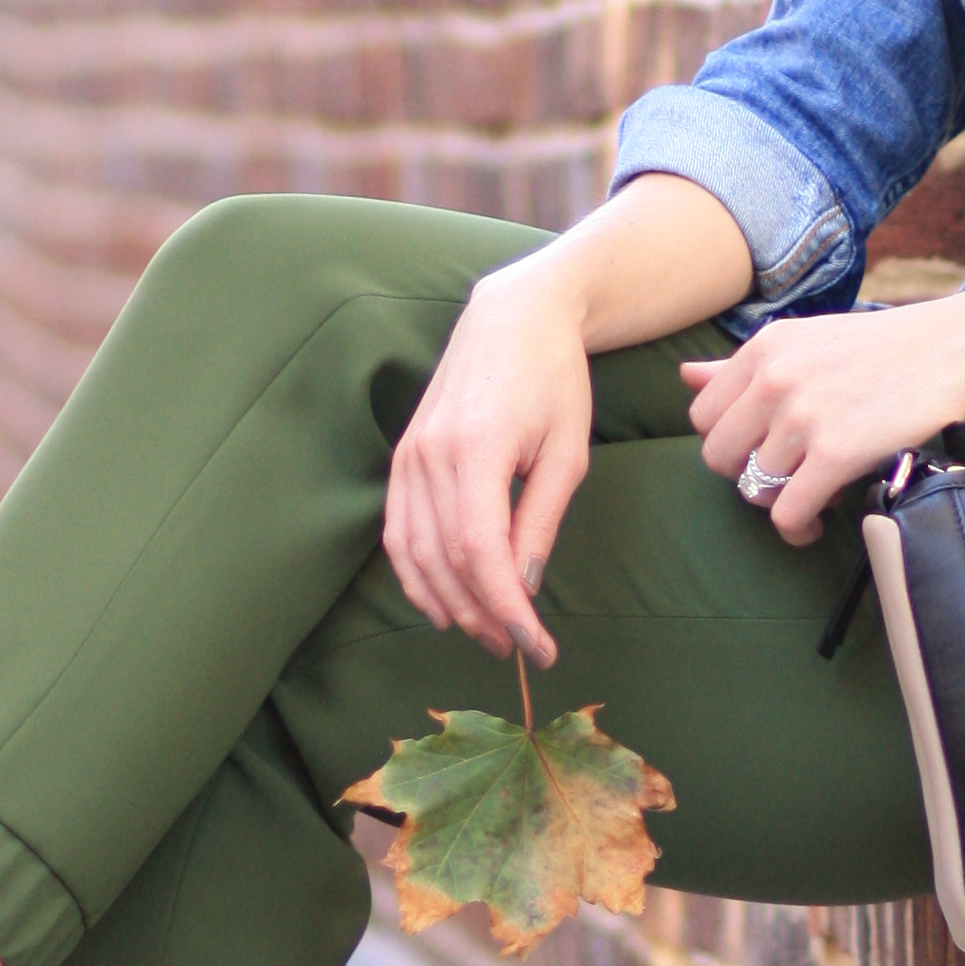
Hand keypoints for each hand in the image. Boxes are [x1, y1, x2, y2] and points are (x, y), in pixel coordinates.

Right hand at [382, 258, 593, 664]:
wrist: (514, 318)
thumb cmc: (553, 378)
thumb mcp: (567, 451)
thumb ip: (541, 520)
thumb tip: (522, 587)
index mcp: (477, 447)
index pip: (480, 550)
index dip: (505, 607)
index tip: (536, 645)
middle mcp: (430, 453)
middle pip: (446, 559)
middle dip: (482, 614)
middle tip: (519, 647)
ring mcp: (408, 455)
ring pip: (415, 553)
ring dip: (449, 604)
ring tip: (488, 632)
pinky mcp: (402, 457)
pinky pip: (397, 531)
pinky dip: (415, 575)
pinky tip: (443, 604)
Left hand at [682, 285, 964, 542]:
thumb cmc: (893, 347)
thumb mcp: (809, 342)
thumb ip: (744, 365)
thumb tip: (684, 374)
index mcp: (764, 348)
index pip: (702, 414)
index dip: (730, 443)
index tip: (762, 452)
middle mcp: (774, 377)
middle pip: (718, 456)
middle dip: (746, 478)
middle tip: (783, 481)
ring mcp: (803, 415)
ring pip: (752, 489)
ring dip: (778, 505)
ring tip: (807, 504)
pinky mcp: (836, 452)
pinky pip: (788, 512)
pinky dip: (797, 529)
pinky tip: (817, 524)